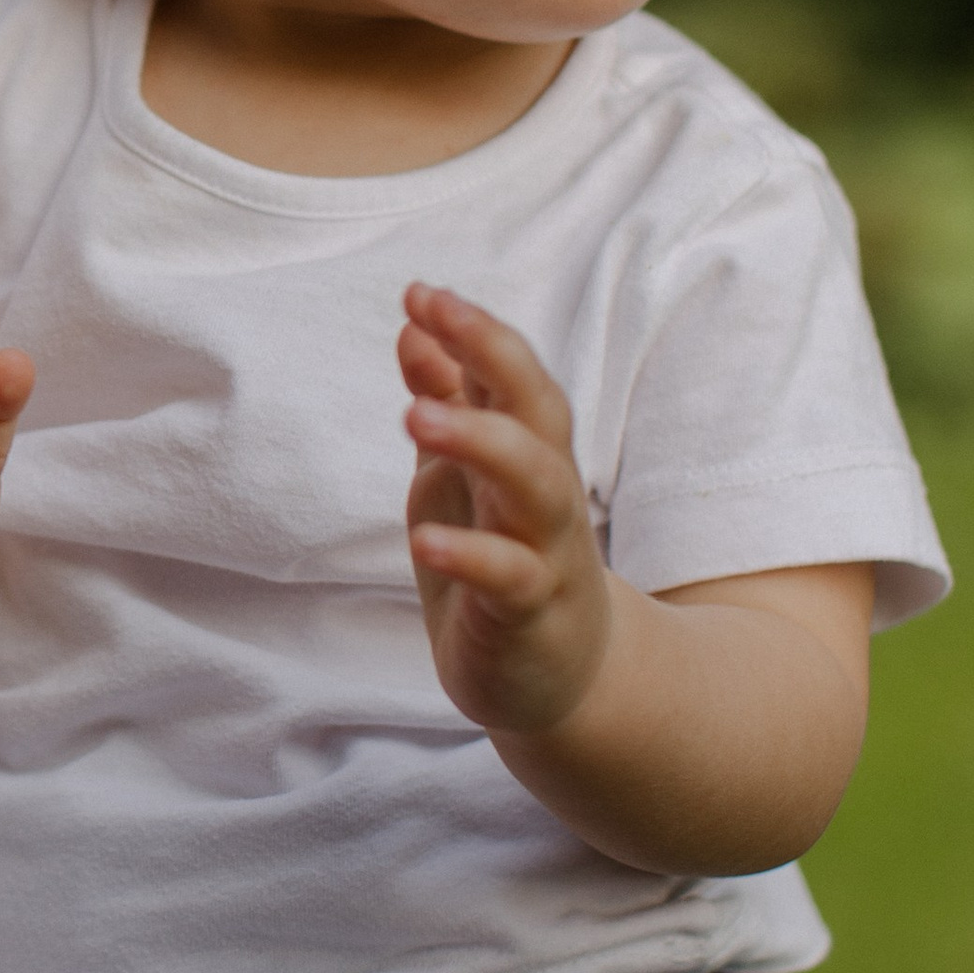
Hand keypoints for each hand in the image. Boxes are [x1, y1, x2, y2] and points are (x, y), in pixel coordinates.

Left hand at [400, 287, 609, 739]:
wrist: (559, 680)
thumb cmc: (503, 562)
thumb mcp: (460, 477)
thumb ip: (444, 405)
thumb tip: (415, 329)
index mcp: (526, 452)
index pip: (510, 374)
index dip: (472, 330)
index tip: (420, 292)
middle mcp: (545, 490)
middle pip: (537, 407)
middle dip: (492, 352)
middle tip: (433, 312)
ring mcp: (545, 550)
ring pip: (533, 482)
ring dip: (480, 441)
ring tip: (414, 415)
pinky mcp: (531, 613)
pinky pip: (510, 577)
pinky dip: (471, 555)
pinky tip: (425, 540)